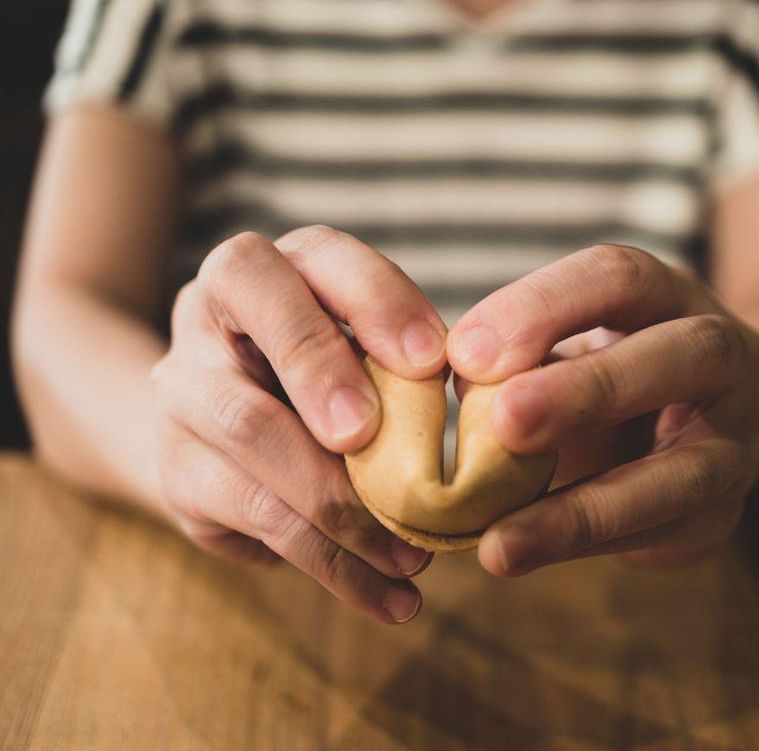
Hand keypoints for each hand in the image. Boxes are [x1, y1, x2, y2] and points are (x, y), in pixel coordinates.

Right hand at [151, 226, 447, 621]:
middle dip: (327, 377)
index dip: (376, 301)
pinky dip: (333, 564)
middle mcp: (213, 317)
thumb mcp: (355, 350)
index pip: (317, 256)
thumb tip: (487, 409)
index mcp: (272, 269)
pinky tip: (390, 595)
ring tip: (416, 553)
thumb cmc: (319, 378)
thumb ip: (401, 364)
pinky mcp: (179, 474)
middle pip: (264, 331)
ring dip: (341, 501)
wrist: (214, 430)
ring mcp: (183, 393)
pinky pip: (256, 518)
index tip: (431, 361)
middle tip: (377, 439)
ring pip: (251, 433)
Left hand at [447, 244, 758, 575]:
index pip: (619, 277)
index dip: (544, 308)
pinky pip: (669, 533)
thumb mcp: (566, 348)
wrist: (692, 422)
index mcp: (670, 295)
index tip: (465, 352)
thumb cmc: (604, 372)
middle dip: (588, 390)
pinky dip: (591, 546)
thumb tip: (460, 378)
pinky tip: (524, 553)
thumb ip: (519, 359)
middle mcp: (724, 354)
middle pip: (680, 355)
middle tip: (503, 420)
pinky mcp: (726, 511)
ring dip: (587, 508)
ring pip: (687, 470)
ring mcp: (739, 436)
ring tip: (502, 542)